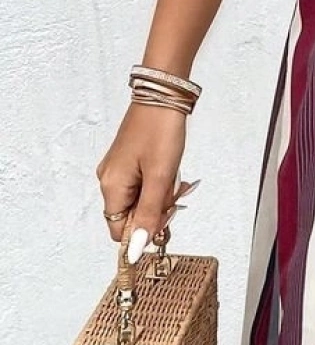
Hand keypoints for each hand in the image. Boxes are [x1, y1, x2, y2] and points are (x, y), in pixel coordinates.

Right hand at [95, 101, 197, 259]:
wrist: (164, 94)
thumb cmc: (161, 132)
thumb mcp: (160, 178)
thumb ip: (150, 214)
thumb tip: (136, 249)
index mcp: (111, 187)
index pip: (120, 231)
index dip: (144, 231)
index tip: (167, 218)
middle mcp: (108, 180)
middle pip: (131, 215)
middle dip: (157, 209)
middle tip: (175, 192)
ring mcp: (118, 169)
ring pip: (140, 199)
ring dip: (160, 194)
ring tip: (175, 176)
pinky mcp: (129, 159)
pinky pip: (143, 183)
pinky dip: (158, 182)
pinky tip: (170, 169)